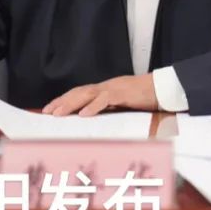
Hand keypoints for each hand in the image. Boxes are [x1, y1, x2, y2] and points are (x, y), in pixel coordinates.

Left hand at [42, 74, 157, 116]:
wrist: (163, 88)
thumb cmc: (145, 98)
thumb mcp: (123, 106)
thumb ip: (110, 111)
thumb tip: (95, 122)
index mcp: (104, 90)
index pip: (79, 94)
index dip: (64, 100)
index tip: (49, 110)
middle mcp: (105, 87)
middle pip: (78, 92)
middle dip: (61, 102)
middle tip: (47, 112)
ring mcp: (113, 88)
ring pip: (87, 94)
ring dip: (71, 104)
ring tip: (58, 114)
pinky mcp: (123, 92)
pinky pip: (106, 99)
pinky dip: (94, 106)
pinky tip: (84, 114)